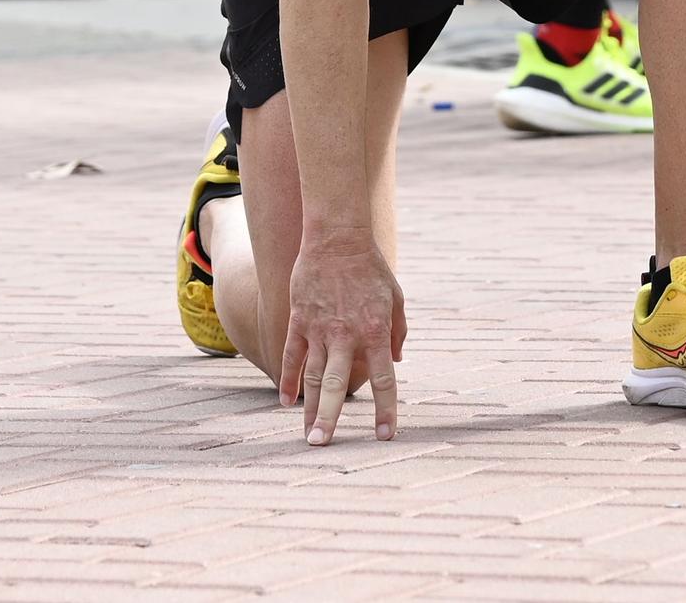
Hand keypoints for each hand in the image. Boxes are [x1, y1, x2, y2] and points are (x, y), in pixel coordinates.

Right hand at [277, 238, 405, 445]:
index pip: (384, 380)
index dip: (385, 410)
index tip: (384, 436)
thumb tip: (397, 361)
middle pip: (337, 385)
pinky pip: (293, 355)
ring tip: (308, 435)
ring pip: (312, 376)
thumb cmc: (371, 269)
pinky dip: (290, 379)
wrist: (337, 239)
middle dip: (329, 418)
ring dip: (309, 407)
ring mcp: (319, 329)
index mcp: (375, 332)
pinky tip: (287, 401)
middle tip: (321, 446)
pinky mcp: (299, 319)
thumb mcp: (396, 298)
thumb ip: (398, 332)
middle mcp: (346, 335)